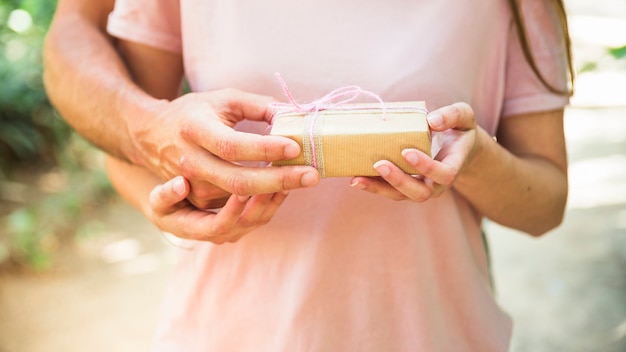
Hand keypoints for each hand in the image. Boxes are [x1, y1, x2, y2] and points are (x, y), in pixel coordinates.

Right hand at [133, 89, 319, 208]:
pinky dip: (263, 198)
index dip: (265, 148)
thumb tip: (293, 114)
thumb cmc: (195, 113)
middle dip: (279, 180)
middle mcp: (190, 161)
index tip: (295, 146)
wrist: (151, 135)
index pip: (232, 145)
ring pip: (238, 199)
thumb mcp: (223, 99)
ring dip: (274, 192)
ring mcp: (191, 185)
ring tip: (305, 177)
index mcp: (195, 129)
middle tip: (313, 175)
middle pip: (238, 181)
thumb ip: (258, 105)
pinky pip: (234, 207)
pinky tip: (285, 187)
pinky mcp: (196, 201)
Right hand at [148, 175, 287, 243]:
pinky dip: (276, 198)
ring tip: (284, 177)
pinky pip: (265, 213)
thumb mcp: (158, 199)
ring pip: (259, 219)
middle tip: (277, 180)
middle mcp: (217, 234)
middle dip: (264, 202)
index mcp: (194, 229)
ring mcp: (233, 230)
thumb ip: (164, 195)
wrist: (174, 207)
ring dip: (273, 199)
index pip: (218, 225)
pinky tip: (285, 178)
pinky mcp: (245, 222)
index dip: (233, 210)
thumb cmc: (165, 199)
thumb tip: (179, 184)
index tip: (244, 190)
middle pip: (246, 222)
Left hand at [349, 102, 478, 201]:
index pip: (444, 174)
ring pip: (401, 196)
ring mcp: (422, 188)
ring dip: (379, 189)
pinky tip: (355, 178)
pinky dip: (373, 186)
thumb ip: (452, 115)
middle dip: (399, 180)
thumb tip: (431, 120)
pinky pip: (390, 191)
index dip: (427, 167)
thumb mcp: (464, 116)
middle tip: (379, 164)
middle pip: (420, 193)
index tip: (408, 152)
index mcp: (454, 165)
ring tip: (357, 178)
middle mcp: (438, 183)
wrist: (461, 149)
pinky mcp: (407, 187)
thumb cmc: (460, 130)